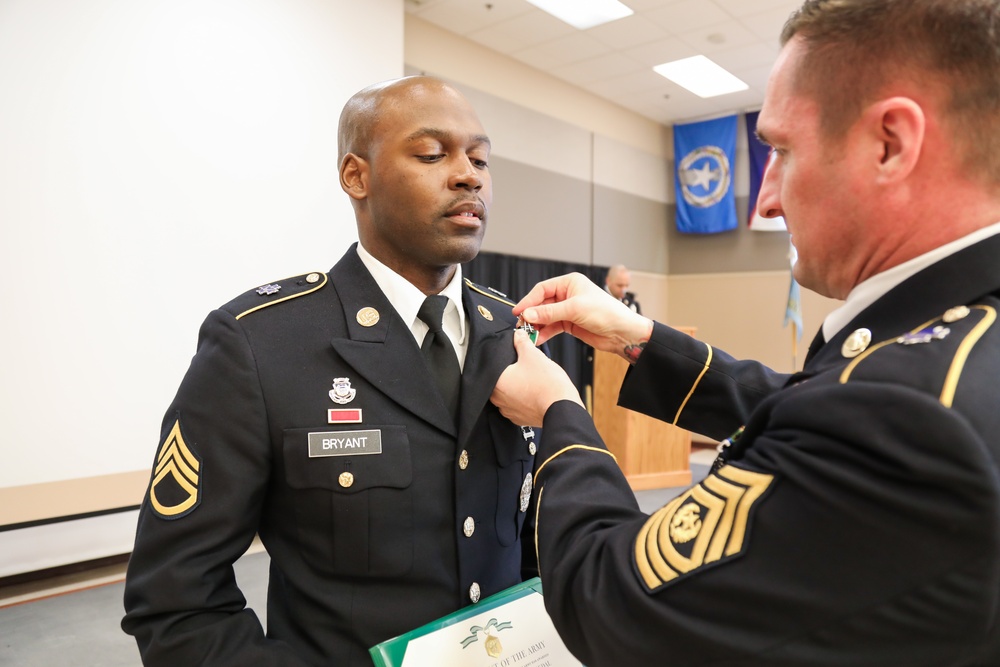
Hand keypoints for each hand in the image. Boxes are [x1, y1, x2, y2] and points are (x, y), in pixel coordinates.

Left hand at [491, 331, 582, 426]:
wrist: (562, 407)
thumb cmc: (547, 385)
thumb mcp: (533, 355)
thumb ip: (522, 342)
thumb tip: (518, 335)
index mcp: (496, 383)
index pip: (495, 365)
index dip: (508, 358)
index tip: (517, 356)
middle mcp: (498, 399)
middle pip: (501, 379)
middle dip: (513, 372)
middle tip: (527, 367)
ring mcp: (509, 411)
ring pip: (510, 393)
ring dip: (518, 386)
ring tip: (533, 380)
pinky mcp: (520, 419)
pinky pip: (518, 405)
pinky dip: (525, 398)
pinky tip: (535, 392)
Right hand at [514, 273, 652, 361]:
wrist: (621, 332)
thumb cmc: (606, 312)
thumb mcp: (575, 309)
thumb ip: (549, 312)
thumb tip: (528, 314)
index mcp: (570, 283)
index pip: (542, 289)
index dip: (529, 300)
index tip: (518, 311)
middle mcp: (568, 295)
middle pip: (542, 304)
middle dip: (532, 315)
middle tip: (522, 325)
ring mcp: (568, 310)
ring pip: (545, 317)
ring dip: (537, 325)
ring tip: (529, 334)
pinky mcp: (570, 324)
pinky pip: (552, 327)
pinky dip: (544, 333)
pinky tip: (538, 338)